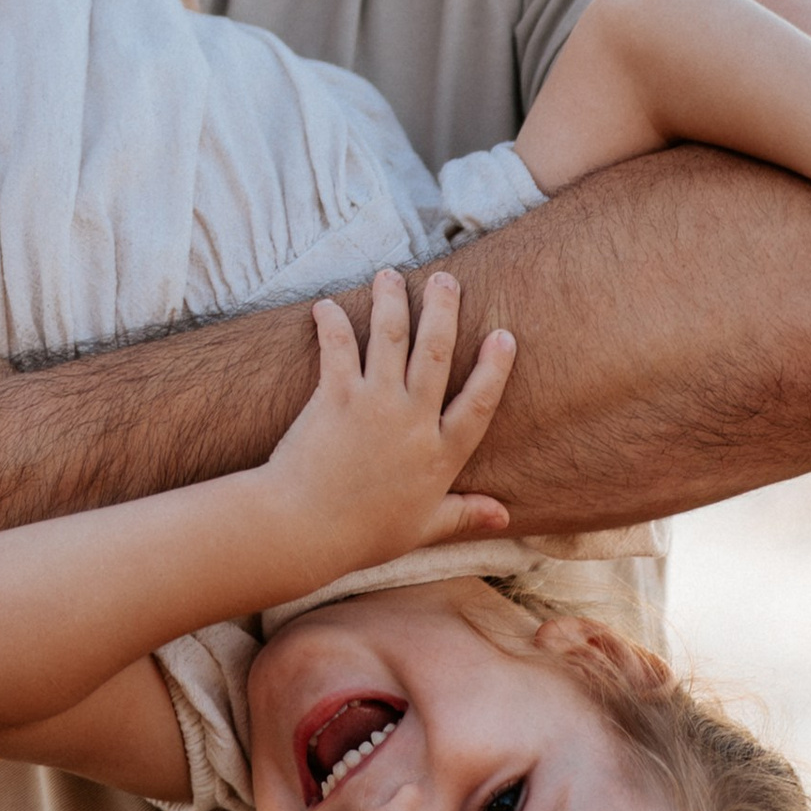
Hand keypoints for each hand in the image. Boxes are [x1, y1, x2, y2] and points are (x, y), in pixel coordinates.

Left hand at [255, 265, 514, 585]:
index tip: (503, 335)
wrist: (305, 529)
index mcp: (440, 455)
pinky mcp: (336, 397)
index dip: (495, 368)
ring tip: (390, 275)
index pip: (480, 403)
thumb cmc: (363, 534)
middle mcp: (414, 422)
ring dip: (392, 301)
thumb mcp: (424, 528)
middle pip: (437, 353)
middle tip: (444, 278)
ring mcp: (375, 405)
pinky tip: (328, 305)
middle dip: (443, 310)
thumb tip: (504, 517)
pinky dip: (334, 322)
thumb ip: (465, 513)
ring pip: (390, 338)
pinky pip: (339, 348)